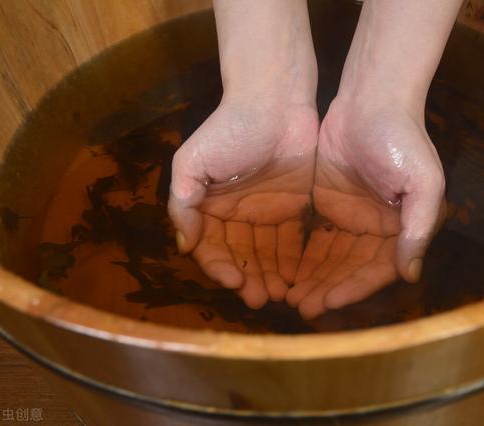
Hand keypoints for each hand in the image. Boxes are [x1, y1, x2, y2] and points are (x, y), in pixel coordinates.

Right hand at [168, 0, 317, 308]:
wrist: (275, 100)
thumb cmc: (229, 129)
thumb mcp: (192, 163)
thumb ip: (182, 203)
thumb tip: (184, 245)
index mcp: (211, 208)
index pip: (212, 249)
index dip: (221, 269)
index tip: (235, 283)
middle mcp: (238, 215)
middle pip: (242, 257)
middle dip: (250, 279)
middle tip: (262, 298)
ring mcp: (268, 212)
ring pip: (268, 254)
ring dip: (272, 275)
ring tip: (282, 294)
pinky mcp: (296, 207)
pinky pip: (293, 240)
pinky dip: (294, 260)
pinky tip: (300, 275)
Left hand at [287, 99, 444, 318]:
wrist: (371, 97)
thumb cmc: (402, 137)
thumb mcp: (423, 181)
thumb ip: (418, 228)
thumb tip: (410, 274)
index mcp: (400, 228)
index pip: (376, 270)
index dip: (354, 289)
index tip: (328, 302)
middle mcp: (375, 227)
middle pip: (349, 269)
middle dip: (327, 289)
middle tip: (301, 307)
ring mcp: (349, 214)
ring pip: (329, 257)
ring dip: (311, 277)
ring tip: (288, 294)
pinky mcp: (326, 201)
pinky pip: (312, 234)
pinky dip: (300, 253)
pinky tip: (281, 266)